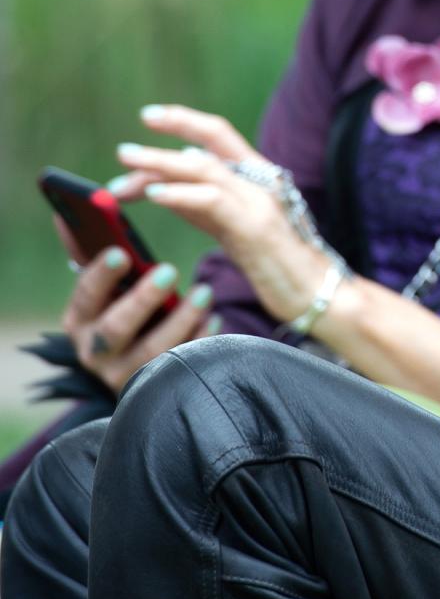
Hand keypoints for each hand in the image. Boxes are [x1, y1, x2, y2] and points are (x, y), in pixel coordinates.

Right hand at [57, 240, 214, 393]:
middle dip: (141, 299)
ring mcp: (125, 374)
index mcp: (80, 321)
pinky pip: (181, 366)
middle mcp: (95, 352)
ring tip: (205, 292)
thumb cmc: (127, 309)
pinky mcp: (157, 385)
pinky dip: (201, 340)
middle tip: (169, 270)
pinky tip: (215, 319)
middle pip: (114, 329)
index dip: (100, 276)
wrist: (145, 366)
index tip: (121, 253)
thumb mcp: (109, 289)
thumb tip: (66, 213)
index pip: (85, 298)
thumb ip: (93, 255)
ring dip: (180, 319)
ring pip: (152, 351)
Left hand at [111, 104, 328, 325]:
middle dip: (167, 137)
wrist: (318, 292)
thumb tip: (162, 185)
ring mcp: (261, 201)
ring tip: (125, 169)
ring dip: (161, 165)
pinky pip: (213, 201)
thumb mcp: (232, 227)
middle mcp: (262, 180)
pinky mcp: (256, 226)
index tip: (150, 117)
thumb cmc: (277, 264)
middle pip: (211, 143)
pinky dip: (181, 194)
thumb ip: (201, 204)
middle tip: (124, 150)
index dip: (185, 121)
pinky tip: (155, 196)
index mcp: (258, 177)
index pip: (220, 135)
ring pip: (206, 168)